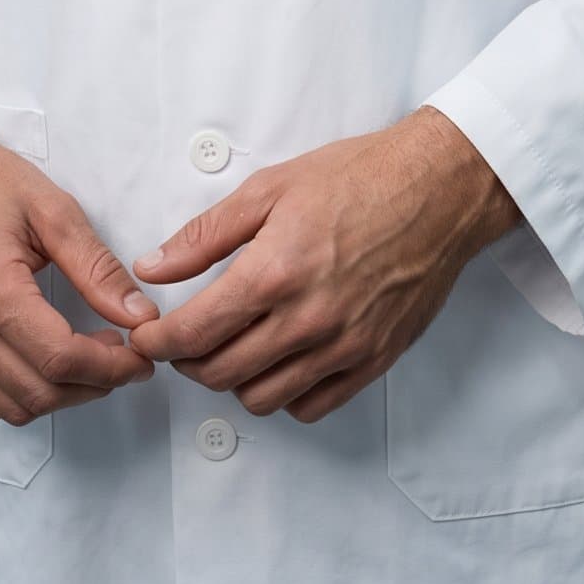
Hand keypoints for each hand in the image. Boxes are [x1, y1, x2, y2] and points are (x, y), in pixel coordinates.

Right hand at [0, 97, 159, 426]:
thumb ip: (96, 267)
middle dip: (93, 385)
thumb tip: (138, 314)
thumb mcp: (49, 207)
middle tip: (122, 358)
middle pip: (38, 392)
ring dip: (59, 396)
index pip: (60, 358)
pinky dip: (20, 394)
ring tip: (88, 360)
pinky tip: (44, 363)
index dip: (111, 367)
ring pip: (10, 406)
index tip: (140, 356)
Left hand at [126, 107, 517, 423]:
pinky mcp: (372, 360)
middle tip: (183, 338)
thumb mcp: (271, 188)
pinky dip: (285, 393)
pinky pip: (311, 405)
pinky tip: (279, 359)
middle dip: (188, 360)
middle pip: (221, 373)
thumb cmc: (358, 178)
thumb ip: (206, 235)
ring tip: (231, 346)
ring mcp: (343, 346)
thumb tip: (154, 265)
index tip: (147, 337)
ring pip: (262, 398)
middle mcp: (307, 319)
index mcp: (274, 272)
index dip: (158, 342)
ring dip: (234, 379)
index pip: (195, 332)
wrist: (436, 190)